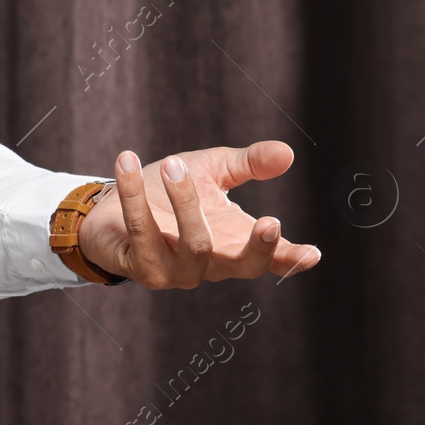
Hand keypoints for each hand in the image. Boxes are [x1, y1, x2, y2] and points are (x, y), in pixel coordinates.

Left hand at [75, 142, 320, 287]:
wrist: (110, 209)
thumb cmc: (166, 192)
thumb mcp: (211, 171)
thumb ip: (248, 164)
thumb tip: (287, 153)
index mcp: (233, 244)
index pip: (269, 258)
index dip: (290, 258)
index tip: (313, 254)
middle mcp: (210, 265)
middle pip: (242, 265)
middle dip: (257, 247)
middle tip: (271, 220)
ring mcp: (176, 272)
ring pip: (194, 244)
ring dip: (185, 201)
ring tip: (174, 162)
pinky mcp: (141, 268)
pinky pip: (141, 231)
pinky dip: (134, 195)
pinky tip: (126, 162)